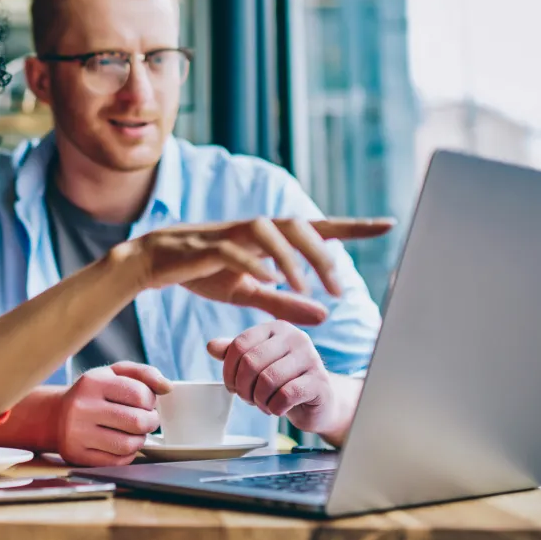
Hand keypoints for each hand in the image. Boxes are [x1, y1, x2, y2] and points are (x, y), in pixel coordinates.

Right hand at [56, 362, 170, 466]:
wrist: (55, 416)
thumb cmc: (93, 393)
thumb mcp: (113, 373)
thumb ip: (143, 374)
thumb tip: (167, 387)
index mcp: (93, 382)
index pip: (139, 394)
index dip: (150, 400)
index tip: (146, 402)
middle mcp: (82, 407)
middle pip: (136, 421)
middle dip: (150, 422)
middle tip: (147, 419)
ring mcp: (77, 433)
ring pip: (128, 445)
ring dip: (140, 440)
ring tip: (135, 432)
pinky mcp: (77, 455)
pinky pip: (117, 461)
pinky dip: (127, 454)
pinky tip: (122, 444)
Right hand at [121, 217, 393, 325]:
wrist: (152, 263)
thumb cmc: (202, 272)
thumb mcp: (248, 292)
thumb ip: (284, 302)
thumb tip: (325, 316)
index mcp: (268, 238)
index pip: (316, 227)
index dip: (352, 226)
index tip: (387, 224)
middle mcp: (253, 229)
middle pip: (297, 224)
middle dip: (323, 253)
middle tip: (338, 289)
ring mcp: (229, 233)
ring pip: (269, 230)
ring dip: (291, 257)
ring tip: (305, 287)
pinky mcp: (205, 246)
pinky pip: (233, 249)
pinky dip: (253, 262)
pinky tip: (268, 279)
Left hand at [208, 321, 338, 435]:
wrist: (318, 402)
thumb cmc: (283, 380)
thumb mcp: (258, 364)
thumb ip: (235, 353)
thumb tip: (211, 346)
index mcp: (276, 328)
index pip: (240, 344)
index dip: (229, 370)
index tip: (231, 386)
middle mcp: (296, 337)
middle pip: (251, 362)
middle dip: (243, 387)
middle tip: (248, 398)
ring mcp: (311, 358)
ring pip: (267, 380)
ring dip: (258, 400)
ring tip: (263, 404)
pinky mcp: (320, 382)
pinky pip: (286, 395)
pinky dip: (274, 408)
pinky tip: (277, 409)